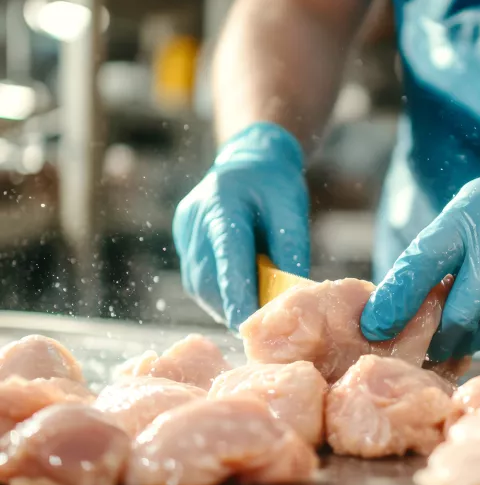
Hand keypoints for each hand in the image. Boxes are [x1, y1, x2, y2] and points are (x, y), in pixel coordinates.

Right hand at [173, 123, 309, 328]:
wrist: (250, 159)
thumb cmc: (275, 186)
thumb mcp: (292, 212)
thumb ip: (290, 251)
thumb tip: (291, 297)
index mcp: (223, 204)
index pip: (227, 257)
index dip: (236, 294)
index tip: (247, 324)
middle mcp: (195, 217)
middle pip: (208, 277)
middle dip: (231, 305)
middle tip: (258, 325)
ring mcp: (184, 228)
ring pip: (198, 283)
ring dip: (223, 304)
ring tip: (250, 312)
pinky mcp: (182, 238)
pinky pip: (196, 277)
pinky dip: (217, 293)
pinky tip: (237, 295)